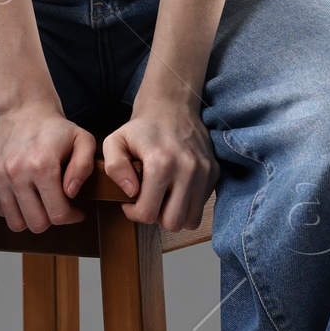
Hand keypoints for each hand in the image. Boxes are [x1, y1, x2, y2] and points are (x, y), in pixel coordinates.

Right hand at [0, 102, 98, 233]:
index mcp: (42, 166)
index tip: (75, 211)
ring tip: (40, 202)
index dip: (71, 218)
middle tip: (57, 206)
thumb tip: (70, 193)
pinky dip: (14, 208)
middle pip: (36, 224)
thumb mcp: (83, 140)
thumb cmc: (56, 129)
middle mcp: (16, 172)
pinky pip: (0, 210)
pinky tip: (25, 193)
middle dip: (51, 219)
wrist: (22, 110)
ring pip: (15, 223)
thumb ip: (84, 167)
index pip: (57, 215)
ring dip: (30, 217)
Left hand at [100, 98, 216, 231]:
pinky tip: (176, 186)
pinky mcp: (214, 172)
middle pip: (173, 223)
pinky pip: (201, 205)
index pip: (148, 214)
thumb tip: (131, 192)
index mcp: (160, 163)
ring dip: (175, 213)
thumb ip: (114, 168)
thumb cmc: (141, 129)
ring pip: (191, 220)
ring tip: (164, 196)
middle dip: (157, 216)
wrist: (172, 107)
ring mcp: (204, 172)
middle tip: (149, 199)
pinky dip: (188, 202)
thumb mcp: (115, 142)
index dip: (134, 212)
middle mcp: (187, 169)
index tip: (131, 200)